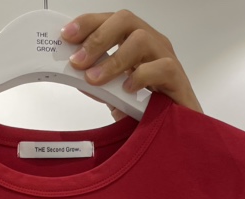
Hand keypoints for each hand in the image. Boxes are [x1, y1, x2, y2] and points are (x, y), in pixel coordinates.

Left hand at [60, 10, 202, 118]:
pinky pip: (161, 67)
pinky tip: (127, 90)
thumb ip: (98, 85)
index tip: (66, 36)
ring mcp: (165, 58)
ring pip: (141, 39)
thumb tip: (75, 75)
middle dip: (97, 38)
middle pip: (125, 21)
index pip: (110, 21)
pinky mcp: (177, 78)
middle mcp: (151, 44)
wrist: (174, 131)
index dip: (88, 23)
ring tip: (96, 79)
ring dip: (114, 59)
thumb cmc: (147, 110)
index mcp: (133, 43)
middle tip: (78, 61)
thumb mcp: (115, 97)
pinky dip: (140, 76)